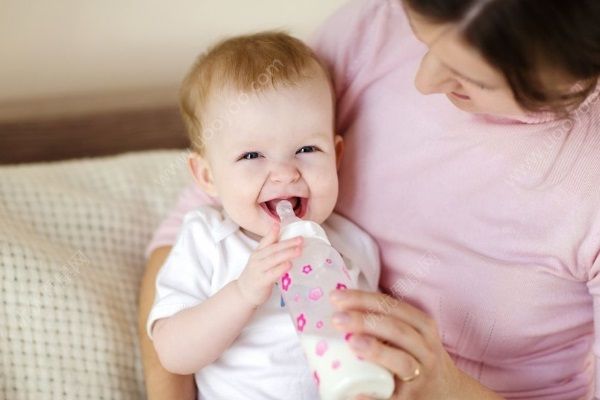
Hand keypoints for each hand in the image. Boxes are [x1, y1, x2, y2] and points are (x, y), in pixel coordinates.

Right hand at [236, 223, 302, 306]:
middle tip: (300, 239)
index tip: (279, 224)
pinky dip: (281, 268)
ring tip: (299, 250)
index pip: (266, 240)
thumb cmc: (256, 275)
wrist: (243, 293)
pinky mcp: (261, 281)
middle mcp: (257, 259)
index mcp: (258, 253)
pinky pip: (272, 273)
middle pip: (273, 248)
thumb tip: (288, 243)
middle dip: (287, 243)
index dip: (272, 232)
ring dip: (287, 253)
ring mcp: (258, 270)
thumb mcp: (261, 261)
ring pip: (273, 259)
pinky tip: (289, 265)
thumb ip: (271, 252)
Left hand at [329, 289, 501, 399]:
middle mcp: (425, 349)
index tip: (337, 297)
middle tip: (337, 318)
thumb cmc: (419, 356)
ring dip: (376, 350)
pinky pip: (393, 398)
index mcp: (422, 326)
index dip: (364, 299)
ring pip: (403, 361)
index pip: (392, 306)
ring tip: (351, 342)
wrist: (448, 392)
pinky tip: (357, 392)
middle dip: (365, 321)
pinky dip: (374, 396)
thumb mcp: (413, 333)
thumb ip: (386, 319)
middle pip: (396, 330)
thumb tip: (342, 306)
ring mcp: (421, 376)